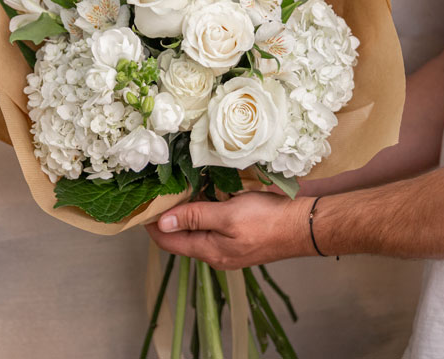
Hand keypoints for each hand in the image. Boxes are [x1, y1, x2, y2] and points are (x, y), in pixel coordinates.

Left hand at [146, 191, 313, 269]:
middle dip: (167, 217)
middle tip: (158, 191)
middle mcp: (215, 253)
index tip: (142, 205)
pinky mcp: (239, 237)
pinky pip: (212, 226)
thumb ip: (195, 217)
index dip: (152, 225)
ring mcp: (228, 247)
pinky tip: (204, 194)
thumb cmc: (266, 220)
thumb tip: (162, 223)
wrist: (301, 226)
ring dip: (185, 213)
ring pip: (196, 230)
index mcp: (209, 251)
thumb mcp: (227, 215)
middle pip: (180, 237)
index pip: (168, 242)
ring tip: (177, 189)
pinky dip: (202, 211)